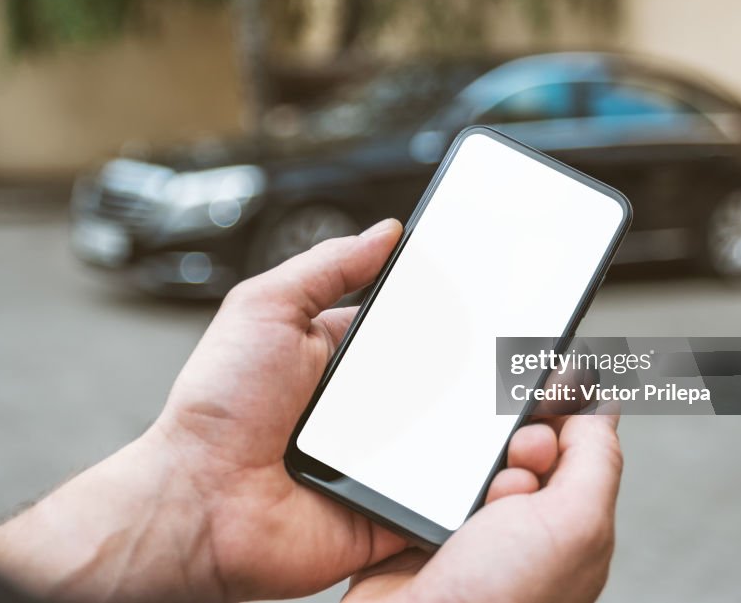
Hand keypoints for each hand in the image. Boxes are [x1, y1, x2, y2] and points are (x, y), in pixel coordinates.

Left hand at [0, 218, 622, 602]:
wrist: (198, 505)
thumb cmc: (215, 410)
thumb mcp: (264, 308)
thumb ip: (326, 267)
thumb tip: (385, 232)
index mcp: (343, 360)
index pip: (418, 331)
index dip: (460, 318)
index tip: (508, 302)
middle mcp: (368, 410)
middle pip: (448, 385)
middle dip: (489, 372)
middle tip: (535, 357)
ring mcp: (382, 461)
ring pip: (458, 441)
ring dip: (493, 427)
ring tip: (542, 406)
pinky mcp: (391, 509)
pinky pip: (446, 497)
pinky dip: (477, 485)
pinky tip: (508, 464)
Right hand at [345, 413, 622, 602]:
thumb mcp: (574, 523)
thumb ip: (596, 460)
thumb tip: (601, 407)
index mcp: (569, 530)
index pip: (574, 448)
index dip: (563, 419)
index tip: (552, 406)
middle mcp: (520, 530)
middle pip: (518, 447)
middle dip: (513, 443)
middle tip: (512, 463)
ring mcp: (466, 529)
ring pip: (467, 458)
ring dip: (462, 465)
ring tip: (463, 500)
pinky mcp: (417, 526)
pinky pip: (419, 476)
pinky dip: (418, 476)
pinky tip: (427, 501)